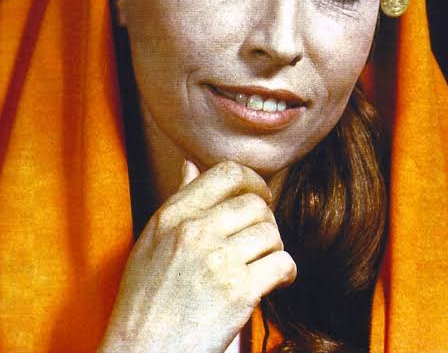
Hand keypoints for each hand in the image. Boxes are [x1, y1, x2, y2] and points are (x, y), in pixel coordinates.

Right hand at [98, 160, 296, 352]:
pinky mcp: (238, 292)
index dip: (253, 181)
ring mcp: (218, 260)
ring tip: (263, 263)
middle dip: (266, 220)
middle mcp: (196, 230)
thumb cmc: (145, 300)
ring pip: (271, 232)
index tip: (259, 196)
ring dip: (274, 248)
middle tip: (260, 240)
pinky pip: (281, 263)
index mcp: (174, 214)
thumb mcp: (152, 240)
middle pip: (256, 203)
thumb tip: (191, 164)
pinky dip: (285, 272)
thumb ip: (177, 198)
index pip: (228, 172)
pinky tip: (275, 281)